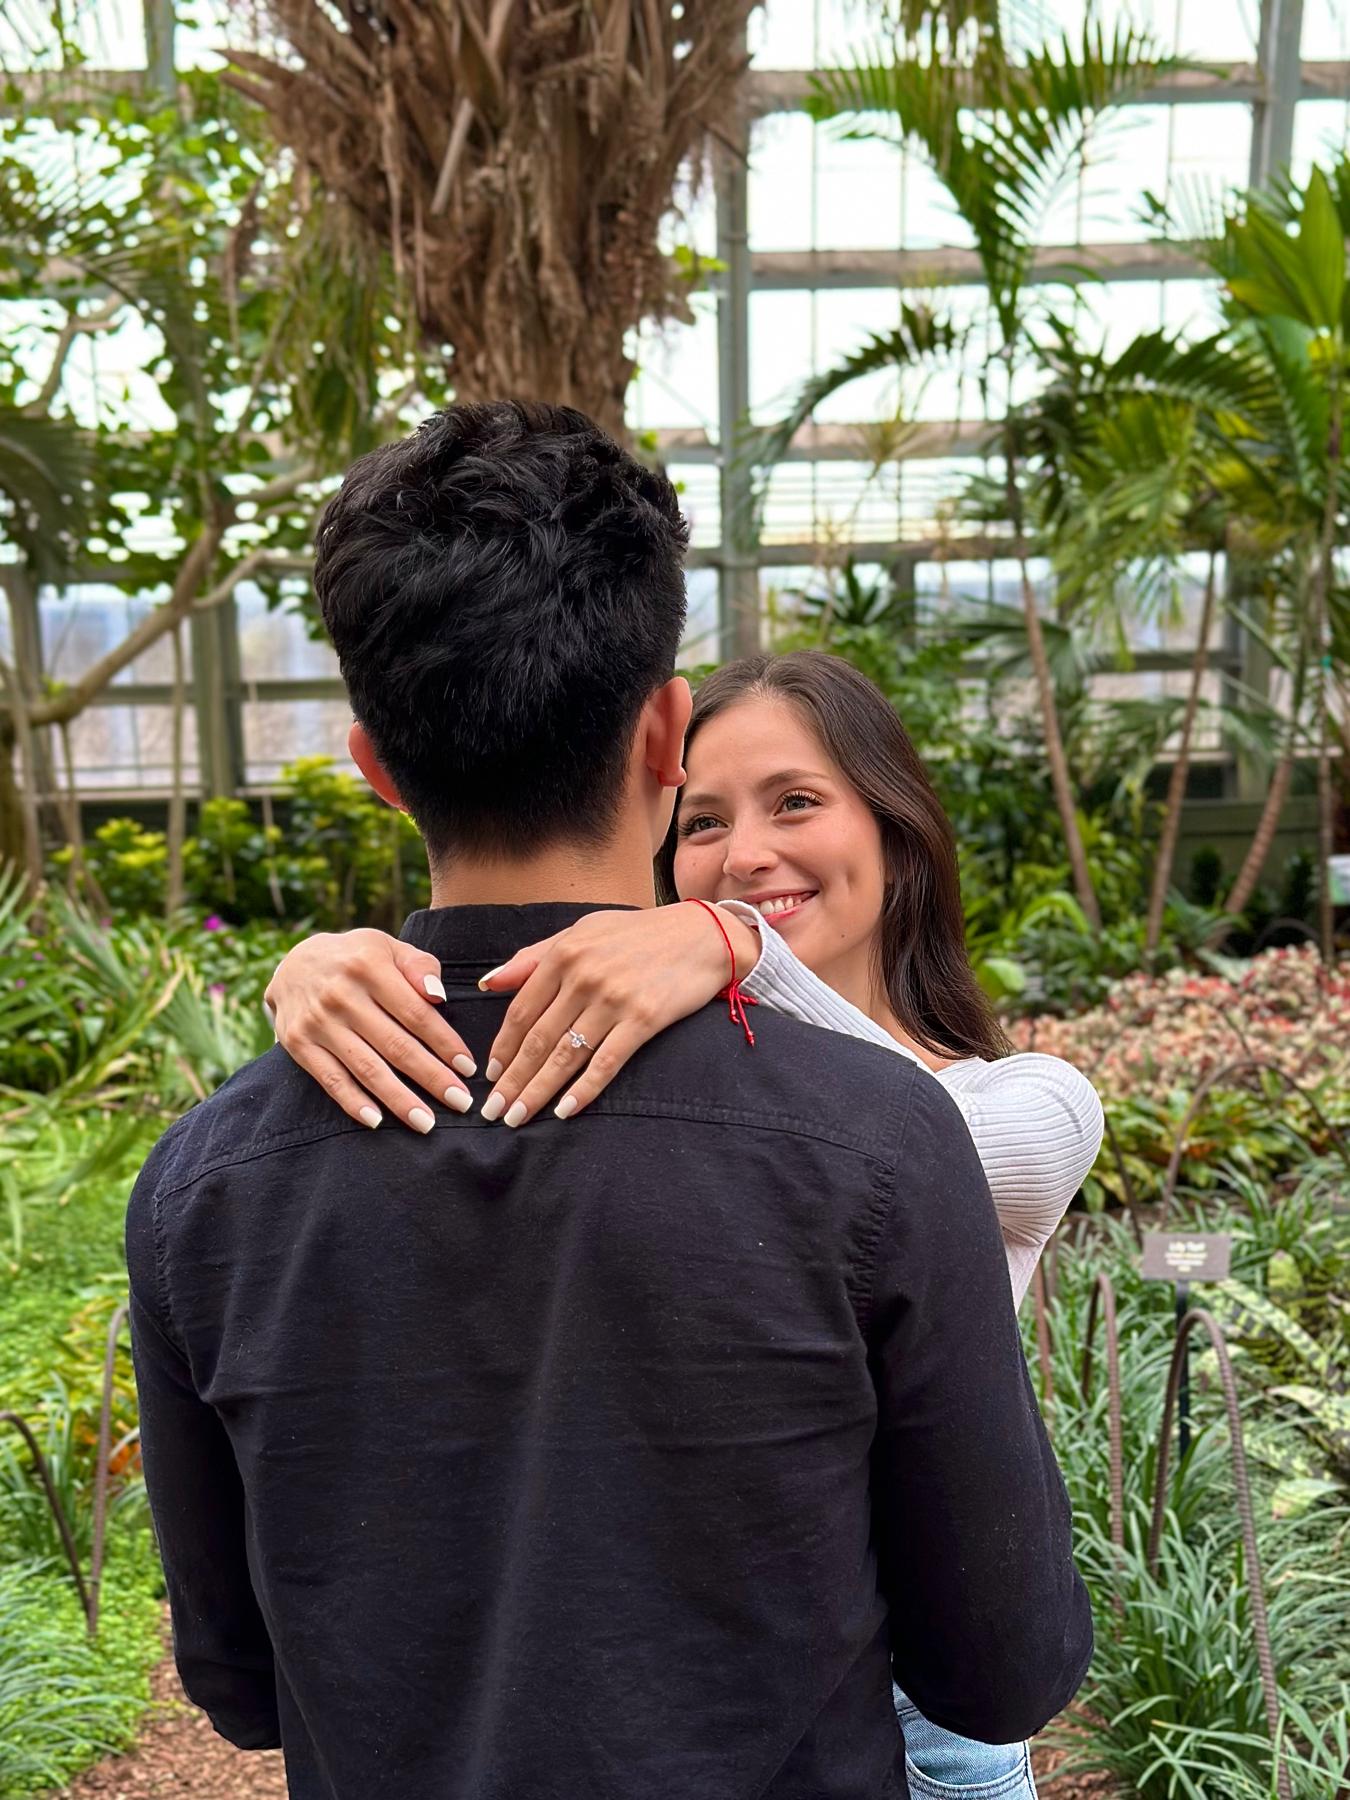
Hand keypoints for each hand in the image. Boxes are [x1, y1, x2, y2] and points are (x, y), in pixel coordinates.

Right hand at [265, 930, 478, 1131]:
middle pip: (395, 1046)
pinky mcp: (298, 1044)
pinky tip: (377, 1121)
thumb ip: (419, 966)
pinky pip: (330, 1080)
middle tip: (461, 1102)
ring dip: (398, 1099)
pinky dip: (353, 1102)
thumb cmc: (355, 958)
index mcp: (369, 966)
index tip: (468, 1068)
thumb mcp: (387, 947)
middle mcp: (341, 995)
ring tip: (425, 1122)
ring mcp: (318, 1022)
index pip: (416, 1013)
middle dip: (431, 1077)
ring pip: (366, 1068)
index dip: (444, 1043)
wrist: (292, 964)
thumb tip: (439, 995)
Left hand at [480, 902, 759, 1126]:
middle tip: (493, 1111)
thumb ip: (534, 957)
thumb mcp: (583, 931)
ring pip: (566, 1055)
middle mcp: (584, 976)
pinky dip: (584, 1090)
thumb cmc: (639, 933)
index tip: (490, 1075)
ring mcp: (614, 999)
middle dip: (512, 1080)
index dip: (503, 1048)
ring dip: (538, 1092)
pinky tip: (565, 1111)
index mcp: (564, 954)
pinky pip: (606, 1063)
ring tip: (517, 1118)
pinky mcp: (644, 1019)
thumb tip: (489, 983)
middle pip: (538, 1039)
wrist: (703, 935)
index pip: (521, 1010)